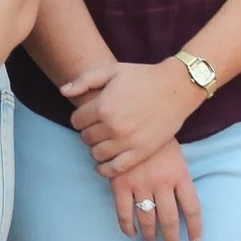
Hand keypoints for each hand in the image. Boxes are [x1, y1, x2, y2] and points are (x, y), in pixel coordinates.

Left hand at [61, 59, 205, 174]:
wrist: (176, 88)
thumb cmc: (143, 77)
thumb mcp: (112, 70)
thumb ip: (84, 80)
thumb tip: (63, 92)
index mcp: (103, 106)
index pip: (76, 121)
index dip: (80, 118)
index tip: (89, 115)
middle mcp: (113, 126)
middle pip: (85, 138)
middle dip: (88, 132)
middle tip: (99, 127)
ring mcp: (127, 142)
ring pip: (96, 154)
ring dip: (97, 148)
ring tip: (105, 140)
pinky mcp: (141, 152)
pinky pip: (114, 169)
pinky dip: (105, 169)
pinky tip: (105, 163)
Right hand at [112, 143, 203, 240]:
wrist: (129, 119)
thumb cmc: (156, 137)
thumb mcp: (176, 154)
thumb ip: (180, 177)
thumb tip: (184, 204)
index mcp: (179, 174)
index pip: (192, 208)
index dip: (195, 228)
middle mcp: (161, 182)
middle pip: (170, 219)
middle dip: (172, 239)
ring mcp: (140, 184)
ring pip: (147, 219)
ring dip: (150, 235)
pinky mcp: (120, 184)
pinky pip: (124, 212)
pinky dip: (127, 226)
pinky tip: (131, 234)